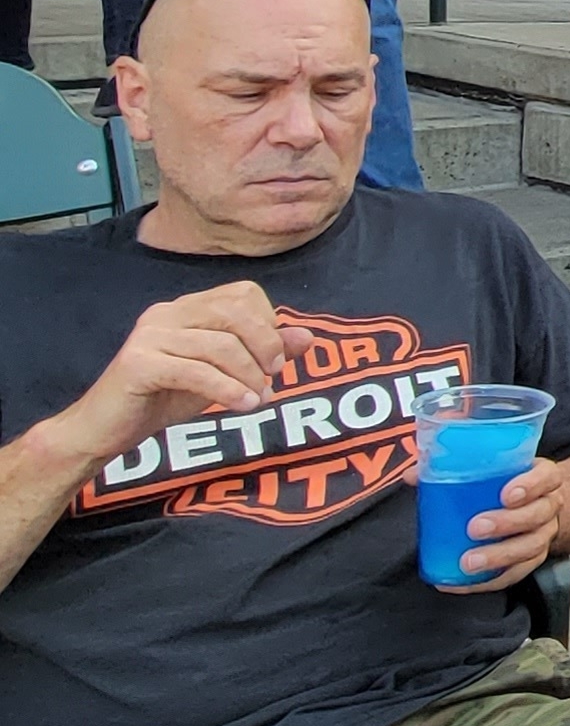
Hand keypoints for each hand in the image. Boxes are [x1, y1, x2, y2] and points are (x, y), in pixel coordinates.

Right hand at [32, 285, 282, 484]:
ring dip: (248, 376)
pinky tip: (243, 405)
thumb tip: (308, 336)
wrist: (104, 430)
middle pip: (235, 312)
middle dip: (264, 346)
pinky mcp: (138, 363)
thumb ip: (262, 353)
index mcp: (186, 307)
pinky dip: (227, 389)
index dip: (267, 326)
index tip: (272, 362)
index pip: (243, 294)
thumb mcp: (222, 374)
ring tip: (258, 401)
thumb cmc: (163, 399)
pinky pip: (196, 371)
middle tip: (271, 380)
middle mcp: (166, 313)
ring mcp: (149, 335)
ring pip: (220, 345)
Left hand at [455, 457, 565, 588]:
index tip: (505, 494)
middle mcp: (549, 506)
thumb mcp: (489, 467)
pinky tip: (463, 580)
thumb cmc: (506, 481)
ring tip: (468, 562)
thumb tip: (413, 476)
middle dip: (507, 523)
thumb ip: (453, 466)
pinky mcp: (532, 560)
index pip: (547, 477)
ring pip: (530, 548)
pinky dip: (489, 580)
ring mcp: (543, 535)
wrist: (532, 503)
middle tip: (475, 528)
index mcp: (543, 477)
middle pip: (538, 516)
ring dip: (499, 556)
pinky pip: (516, 573)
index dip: (530, 486)